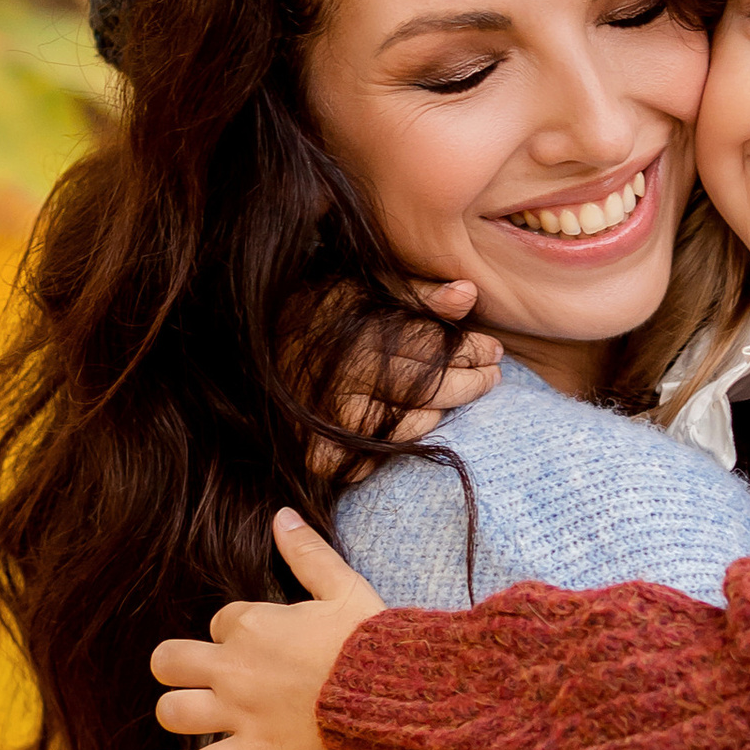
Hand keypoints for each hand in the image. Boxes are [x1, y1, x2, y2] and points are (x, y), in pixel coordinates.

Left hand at [150, 512, 383, 749]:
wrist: (397, 696)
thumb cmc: (371, 641)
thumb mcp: (343, 587)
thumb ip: (307, 552)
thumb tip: (281, 516)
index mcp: (253, 625)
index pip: (219, 621)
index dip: (237, 631)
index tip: (267, 642)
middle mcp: (236, 668)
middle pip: (167, 661)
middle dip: (178, 665)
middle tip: (204, 673)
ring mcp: (241, 713)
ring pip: (172, 712)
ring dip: (183, 711)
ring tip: (203, 714)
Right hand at [312, 279, 499, 478]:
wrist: (255, 344)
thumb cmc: (318, 310)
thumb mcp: (366, 289)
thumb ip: (418, 294)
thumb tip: (469, 294)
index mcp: (358, 331)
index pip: (433, 345)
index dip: (471, 350)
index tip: (494, 351)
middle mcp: (344, 374)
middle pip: (428, 387)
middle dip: (470, 382)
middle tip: (492, 376)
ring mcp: (330, 414)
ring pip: (406, 426)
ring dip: (436, 415)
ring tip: (451, 402)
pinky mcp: (316, 447)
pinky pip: (369, 460)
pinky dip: (389, 449)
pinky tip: (406, 429)